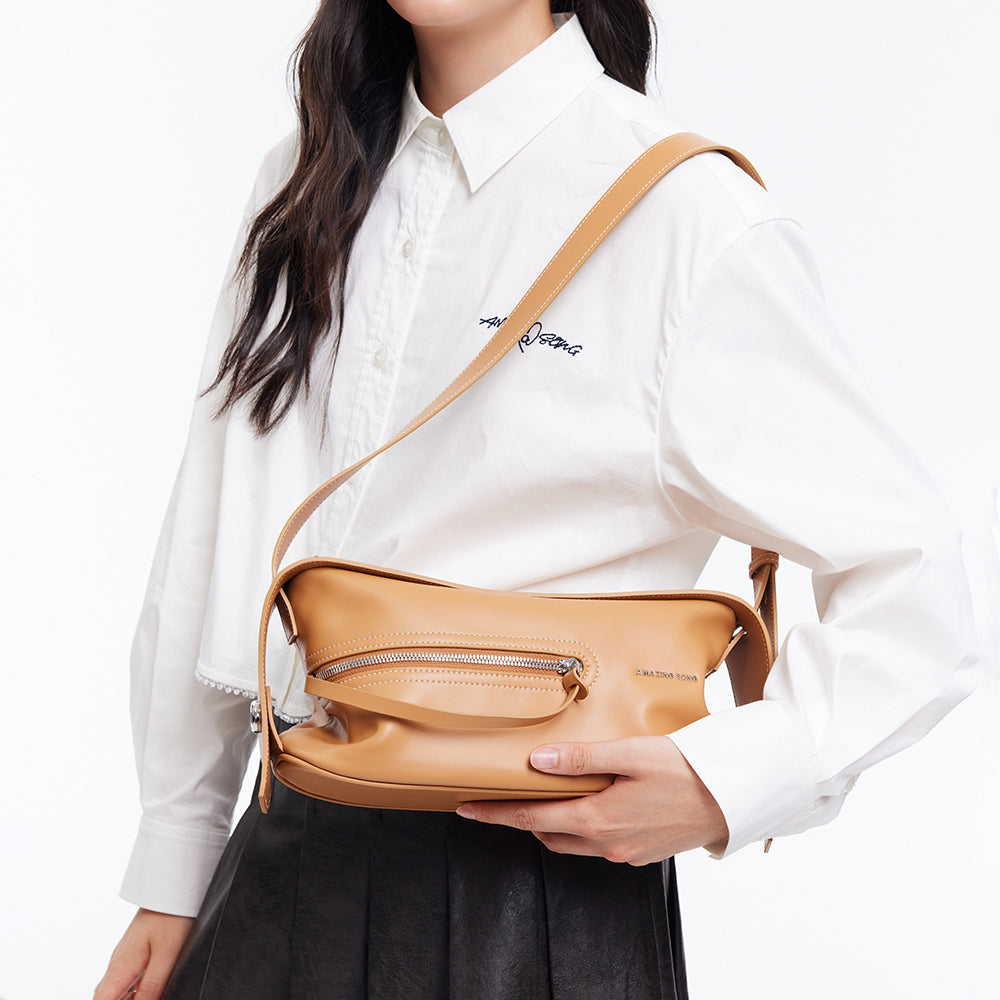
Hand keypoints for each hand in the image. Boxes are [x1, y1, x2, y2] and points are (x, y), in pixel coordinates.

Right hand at [93, 908, 193, 999]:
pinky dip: (127, 991)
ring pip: (113, 989)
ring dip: (120, 998)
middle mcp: (117, 963)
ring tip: (140, 996)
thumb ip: (152, 988)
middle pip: (104, 997)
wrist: (172, 888)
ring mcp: (124, 955)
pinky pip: (123, 978)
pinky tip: (141, 992)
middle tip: (136, 998)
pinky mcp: (133, 949)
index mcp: (121, 968)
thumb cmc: (170, 916)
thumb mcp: (166, 956)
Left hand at [455, 735, 728, 863]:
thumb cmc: (684, 771)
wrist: (731, 799)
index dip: (495, 814)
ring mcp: (624, 852)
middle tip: (508, 793)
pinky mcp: (640, 852)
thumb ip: (581, 759)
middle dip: (522, 817)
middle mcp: (606, 843)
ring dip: (553, 822)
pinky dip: (583, 826)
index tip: (467, 809)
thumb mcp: (630, 754)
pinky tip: (592, 802)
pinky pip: (597, 844)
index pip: (531, 819)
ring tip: (549, 793)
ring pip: (571, 842)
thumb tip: (538, 762)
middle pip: (547, 833)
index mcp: (598, 819)